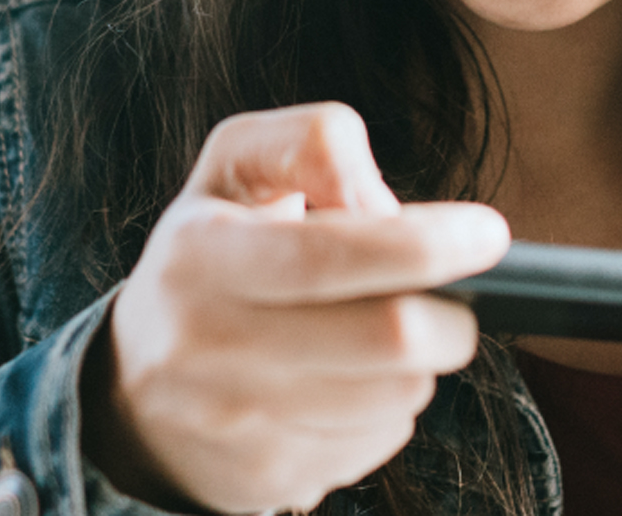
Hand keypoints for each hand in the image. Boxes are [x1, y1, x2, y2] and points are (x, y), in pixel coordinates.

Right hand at [80, 103, 509, 514]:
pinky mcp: (266, 477)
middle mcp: (205, 346)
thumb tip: (385, 208)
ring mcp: (234, 424)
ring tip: (387, 330)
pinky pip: (379, 440)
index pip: (326, 256)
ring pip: (395, 396)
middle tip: (457, 296)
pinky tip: (353, 379)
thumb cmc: (212, 249)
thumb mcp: (239, 163)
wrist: (132, 384)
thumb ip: (314, 144)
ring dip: (419, 361)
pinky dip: (389, 405)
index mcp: (199, 255)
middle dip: (450, 314)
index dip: (422, 246)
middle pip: (386, 340)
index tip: (489, 234)